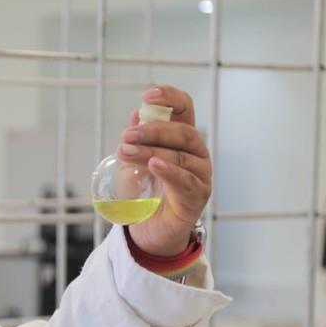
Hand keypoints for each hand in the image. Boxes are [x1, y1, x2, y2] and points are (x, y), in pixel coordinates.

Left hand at [117, 85, 210, 255]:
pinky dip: (169, 170)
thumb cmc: (146, 194)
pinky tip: (155, 164)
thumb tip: (135, 115)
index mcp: (182, 139)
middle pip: (183, 132)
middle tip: (127, 136)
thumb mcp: (134, 162)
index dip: (169, 98)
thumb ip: (136, 140)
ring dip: (150, 151)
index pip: (184, 109)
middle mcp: (196, 153)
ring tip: (125, 152)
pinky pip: (185, 180)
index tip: (147, 95)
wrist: (150, 231)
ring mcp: (200, 175)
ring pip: (180, 156)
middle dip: (153, 130)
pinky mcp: (197, 197)